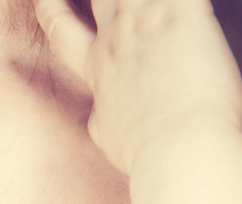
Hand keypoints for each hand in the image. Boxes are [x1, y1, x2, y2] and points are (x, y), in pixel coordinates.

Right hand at [34, 0, 241, 173]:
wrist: (175, 146)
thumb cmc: (145, 151)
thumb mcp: (108, 138)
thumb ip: (103, 117)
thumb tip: (102, 118)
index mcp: (97, 68)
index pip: (62, 28)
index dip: (52, 9)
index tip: (47, 2)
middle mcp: (116, 38)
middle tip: (112, 7)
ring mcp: (148, 21)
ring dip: (145, 2)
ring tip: (157, 10)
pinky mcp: (186, 11)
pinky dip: (183, 2)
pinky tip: (194, 10)